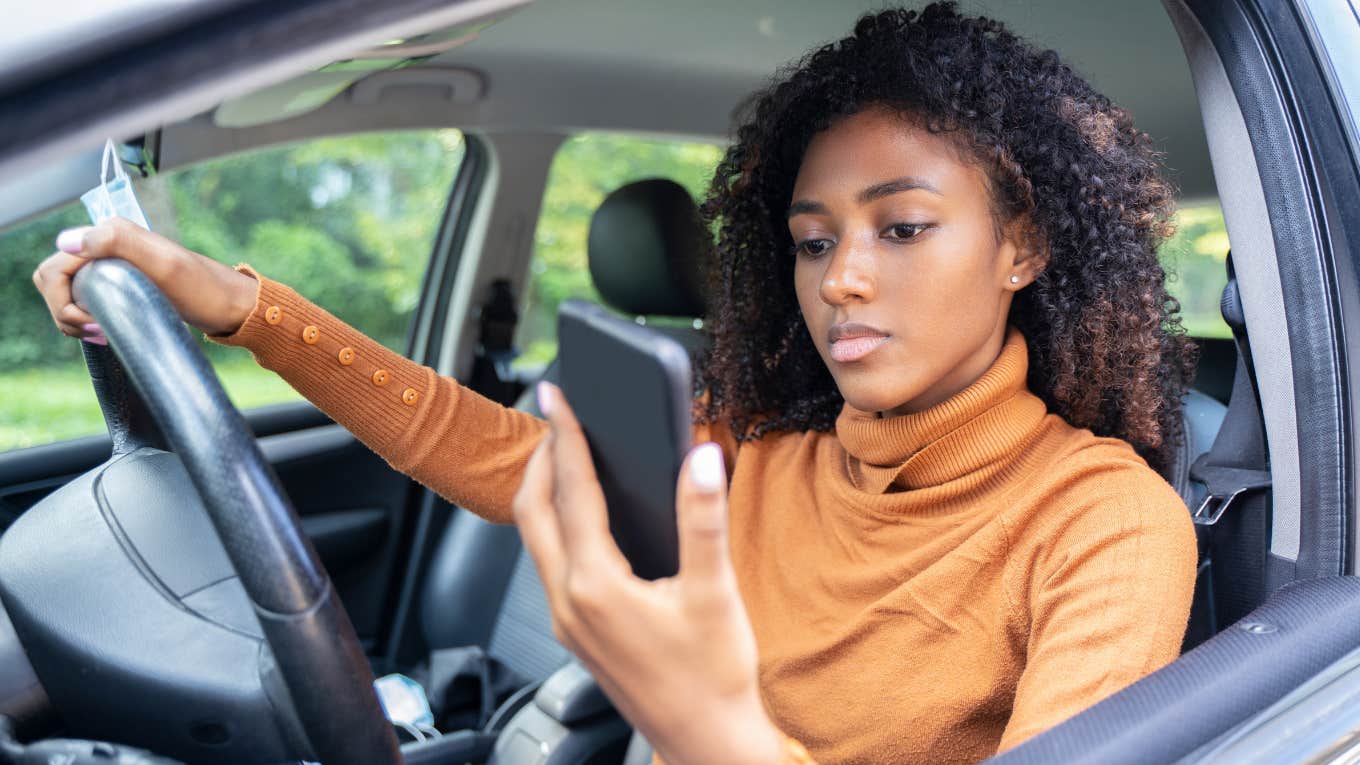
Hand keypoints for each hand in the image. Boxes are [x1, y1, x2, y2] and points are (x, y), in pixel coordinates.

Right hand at [31, 216, 257, 340]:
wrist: (233, 307)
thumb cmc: (204, 289)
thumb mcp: (165, 266)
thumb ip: (117, 242)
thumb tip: (66, 242)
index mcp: (110, 235)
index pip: (54, 269)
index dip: (62, 301)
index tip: (93, 322)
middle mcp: (107, 246)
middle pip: (53, 281)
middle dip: (64, 311)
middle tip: (97, 331)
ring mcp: (112, 266)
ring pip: (65, 293)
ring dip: (73, 319)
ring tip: (103, 334)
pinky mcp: (120, 285)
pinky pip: (83, 301)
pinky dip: (84, 321)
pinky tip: (106, 332)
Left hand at [513, 382, 784, 764]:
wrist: (706, 742)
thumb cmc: (713, 677)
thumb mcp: (714, 592)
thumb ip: (703, 520)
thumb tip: (701, 458)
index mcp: (596, 586)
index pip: (572, 492)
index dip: (566, 436)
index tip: (558, 396)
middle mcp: (569, 603)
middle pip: (533, 512)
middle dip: (542, 459)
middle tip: (558, 418)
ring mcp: (567, 621)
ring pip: (537, 540)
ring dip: (546, 492)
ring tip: (567, 456)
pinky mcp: (577, 633)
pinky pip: (551, 563)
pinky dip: (559, 524)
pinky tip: (585, 515)